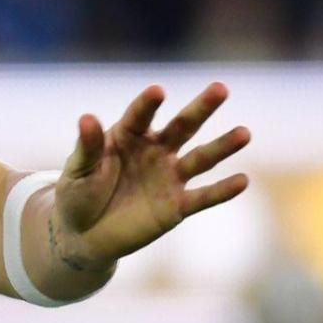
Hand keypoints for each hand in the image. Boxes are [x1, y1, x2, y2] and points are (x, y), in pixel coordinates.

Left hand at [52, 83, 250, 269]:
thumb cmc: (78, 193)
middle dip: (201, 108)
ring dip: (222, 146)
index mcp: (128, 135)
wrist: (83, 234)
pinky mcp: (177, 206)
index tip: (157, 91)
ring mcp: (169, 177)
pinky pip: (203, 197)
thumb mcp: (78, 170)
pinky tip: (242, 180)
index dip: (148, 104)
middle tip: (221, 88)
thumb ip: (87, 146)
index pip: (140, 115)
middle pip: (182, 126)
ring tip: (244, 132)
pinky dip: (222, 190)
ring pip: (201, 158)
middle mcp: (155, 150)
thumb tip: (86, 117)